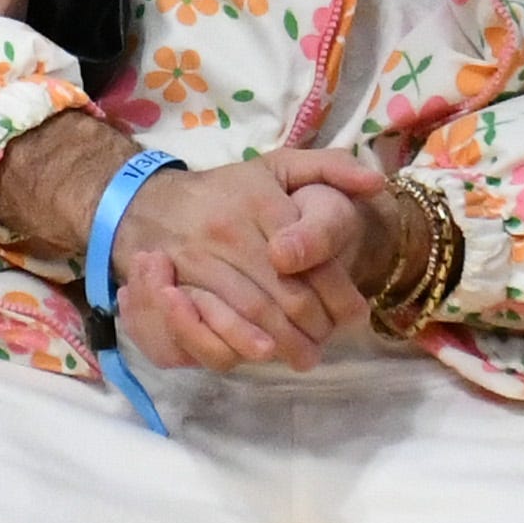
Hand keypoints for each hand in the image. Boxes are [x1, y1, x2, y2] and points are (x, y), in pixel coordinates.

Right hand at [107, 151, 385, 371]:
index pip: (309, 258)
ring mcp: (197, 259)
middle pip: (284, 292)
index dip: (337, 293)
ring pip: (252, 313)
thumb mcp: (279, 166)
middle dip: (314, 326)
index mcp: (259, 200)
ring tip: (306, 356)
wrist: (147, 203)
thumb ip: (329, 167)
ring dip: (285, 343)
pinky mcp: (173, 286)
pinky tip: (261, 353)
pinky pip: (210, 325)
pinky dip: (239, 344)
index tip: (354, 315)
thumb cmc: (229, 191)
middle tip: (329, 342)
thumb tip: (375, 184)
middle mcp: (227, 229)